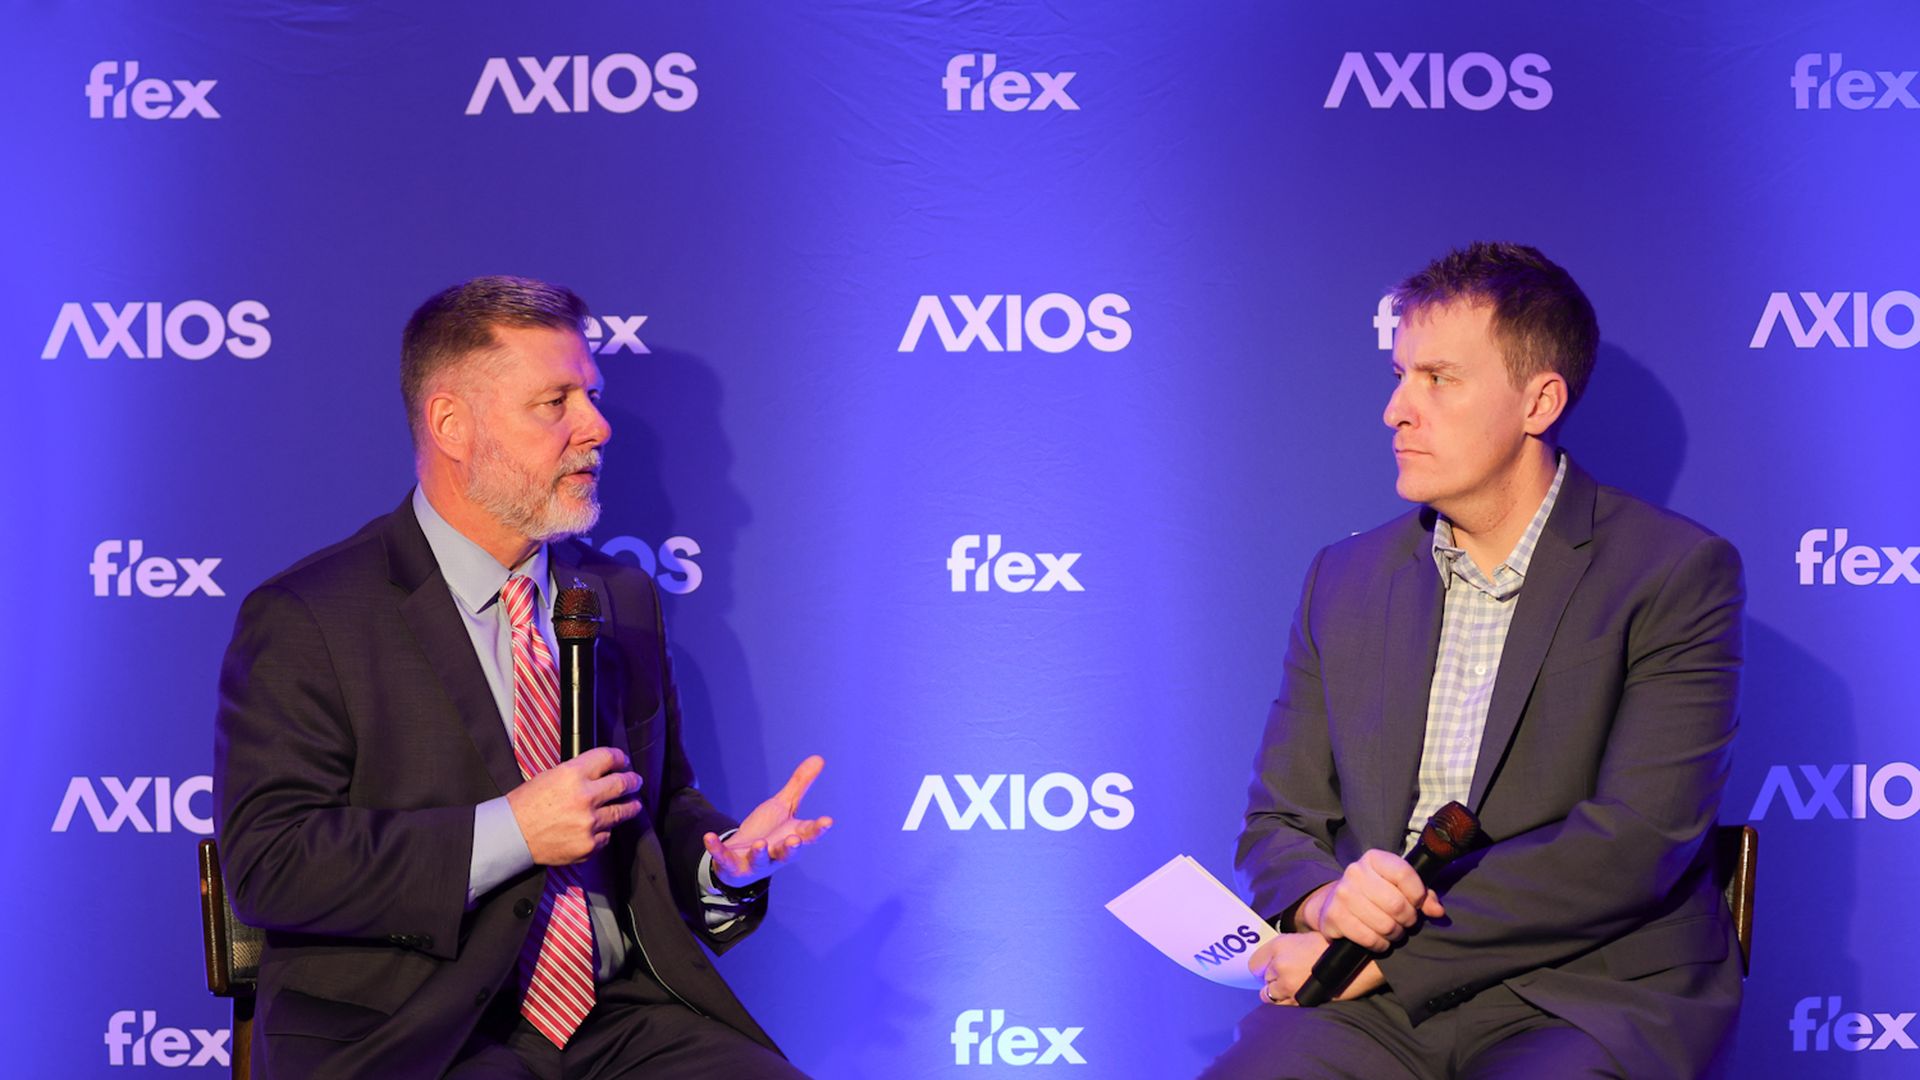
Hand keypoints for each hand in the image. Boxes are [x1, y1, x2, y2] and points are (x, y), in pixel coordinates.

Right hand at [505, 747, 642, 864]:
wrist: (512, 835)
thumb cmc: (527, 805)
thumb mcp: (551, 776)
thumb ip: (578, 773)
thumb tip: (601, 772)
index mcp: (573, 774)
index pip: (608, 758)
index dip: (620, 758)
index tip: (623, 761)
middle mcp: (585, 797)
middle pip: (623, 784)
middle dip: (633, 781)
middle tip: (635, 782)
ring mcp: (590, 822)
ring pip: (622, 812)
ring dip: (630, 807)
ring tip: (633, 805)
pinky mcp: (590, 844)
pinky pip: (607, 835)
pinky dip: (605, 831)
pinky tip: (600, 827)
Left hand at [704, 755, 831, 887]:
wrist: (742, 857)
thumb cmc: (769, 831)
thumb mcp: (784, 806)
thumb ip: (799, 785)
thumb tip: (819, 758)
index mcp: (792, 838)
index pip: (808, 834)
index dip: (818, 829)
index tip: (828, 821)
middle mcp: (776, 853)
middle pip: (786, 853)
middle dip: (791, 848)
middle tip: (794, 840)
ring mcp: (755, 862)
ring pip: (760, 860)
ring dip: (760, 853)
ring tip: (760, 843)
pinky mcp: (733, 865)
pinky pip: (724, 858)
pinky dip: (717, 848)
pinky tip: (709, 837)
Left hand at [1249, 934, 1386, 1005]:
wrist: (1355, 959)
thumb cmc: (1332, 946)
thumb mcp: (1303, 938)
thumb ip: (1284, 950)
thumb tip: (1274, 962)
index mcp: (1279, 945)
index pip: (1254, 964)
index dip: (1262, 969)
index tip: (1269, 970)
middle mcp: (1279, 964)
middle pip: (1263, 981)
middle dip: (1272, 982)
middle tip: (1288, 979)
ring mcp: (1288, 984)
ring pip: (1270, 996)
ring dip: (1279, 995)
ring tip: (1295, 988)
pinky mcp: (1299, 1000)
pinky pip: (1284, 1006)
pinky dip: (1290, 1003)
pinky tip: (1301, 995)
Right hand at [1298, 849, 1443, 951]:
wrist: (1336, 903)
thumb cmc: (1376, 894)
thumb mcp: (1399, 887)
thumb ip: (1423, 896)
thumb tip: (1437, 911)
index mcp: (1374, 859)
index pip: (1404, 873)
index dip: (1417, 894)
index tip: (1417, 903)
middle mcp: (1355, 872)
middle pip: (1396, 904)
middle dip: (1408, 919)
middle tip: (1406, 922)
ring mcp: (1342, 894)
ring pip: (1385, 924)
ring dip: (1395, 934)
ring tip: (1393, 931)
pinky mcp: (1334, 916)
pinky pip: (1369, 938)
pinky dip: (1380, 944)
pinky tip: (1379, 940)